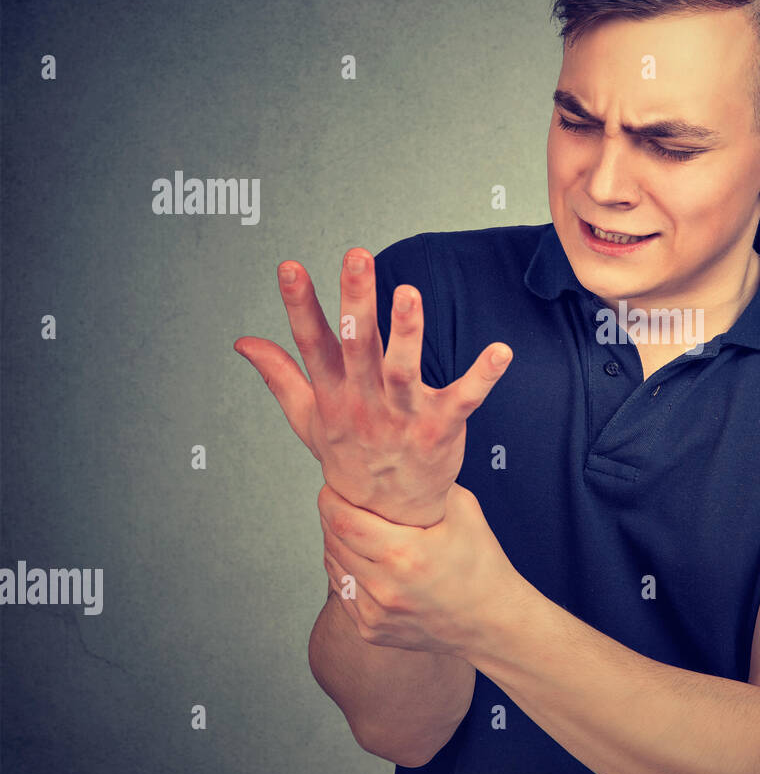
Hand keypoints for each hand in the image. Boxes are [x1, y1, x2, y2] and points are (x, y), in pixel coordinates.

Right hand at [234, 249, 511, 526]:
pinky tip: (501, 352)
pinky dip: (483, 376)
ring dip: (407, 332)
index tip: (290, 267)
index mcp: (334, 394)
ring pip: (403, 370)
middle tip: (356, 257)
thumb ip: (280, 375)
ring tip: (408, 294)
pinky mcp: (441, 427)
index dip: (299, 305)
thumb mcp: (308, 418)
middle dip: (356, 302)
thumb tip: (244, 342)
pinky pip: (465, 398)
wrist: (388, 516)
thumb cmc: (351, 457)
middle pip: (357, 347)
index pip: (312, 344)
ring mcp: (403, 415)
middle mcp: (365, 402)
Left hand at [319, 479, 517, 656]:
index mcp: (404, 555)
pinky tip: (361, 560)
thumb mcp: (467, 512)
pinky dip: (347, 573)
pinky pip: (344, 594)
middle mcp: (384, 587)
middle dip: (331, 518)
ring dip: (336, 545)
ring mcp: (375, 614)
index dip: (331, 500)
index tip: (334, 487)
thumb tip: (407, 461)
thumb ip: (434, 483)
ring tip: (351, 528)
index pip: (343, 521)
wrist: (492, 624)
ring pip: (334, 569)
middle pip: (333, 543)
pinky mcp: (372, 631)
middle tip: (341, 501)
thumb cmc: (482, 567)